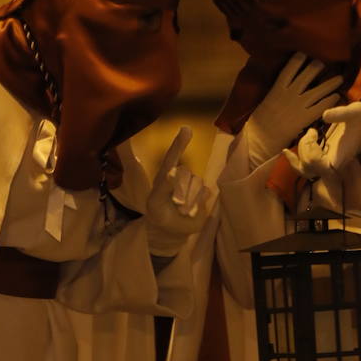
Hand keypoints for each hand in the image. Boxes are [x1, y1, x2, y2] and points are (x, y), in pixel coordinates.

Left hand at [144, 126, 211, 255]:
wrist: (170, 232)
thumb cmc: (159, 214)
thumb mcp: (156, 203)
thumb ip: (163, 187)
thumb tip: (174, 171)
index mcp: (165, 174)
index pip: (172, 156)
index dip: (179, 143)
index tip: (186, 129)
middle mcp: (181, 176)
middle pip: (186, 173)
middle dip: (181, 191)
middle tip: (174, 204)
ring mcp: (194, 185)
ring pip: (197, 184)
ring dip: (188, 200)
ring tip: (181, 210)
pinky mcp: (204, 195)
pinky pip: (205, 194)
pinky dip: (196, 204)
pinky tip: (190, 211)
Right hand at [245, 52, 342, 167]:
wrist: (261, 140)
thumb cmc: (260, 122)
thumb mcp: (266, 101)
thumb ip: (277, 91)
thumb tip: (287, 84)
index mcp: (277, 88)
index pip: (290, 68)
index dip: (299, 59)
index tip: (306, 52)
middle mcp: (289, 94)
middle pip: (307, 75)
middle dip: (318, 66)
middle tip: (327, 61)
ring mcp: (298, 106)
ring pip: (318, 90)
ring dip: (331, 83)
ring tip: (340, 78)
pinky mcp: (304, 118)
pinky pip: (321, 107)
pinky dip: (330, 100)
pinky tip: (337, 96)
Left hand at [287, 102, 360, 211]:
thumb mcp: (356, 111)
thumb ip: (342, 113)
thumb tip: (325, 115)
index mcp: (339, 158)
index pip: (315, 164)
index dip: (308, 149)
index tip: (313, 132)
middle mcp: (332, 166)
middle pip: (307, 167)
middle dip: (304, 147)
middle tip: (312, 131)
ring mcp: (327, 166)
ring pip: (304, 170)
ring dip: (298, 154)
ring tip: (302, 138)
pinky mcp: (324, 163)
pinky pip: (305, 168)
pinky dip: (295, 160)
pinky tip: (285, 152)